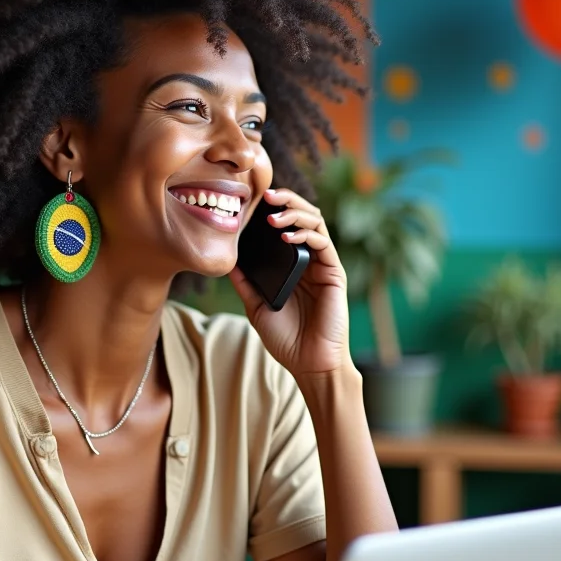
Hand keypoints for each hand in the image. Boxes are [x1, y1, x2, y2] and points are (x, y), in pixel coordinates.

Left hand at [228, 188, 352, 378]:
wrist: (309, 364)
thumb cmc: (286, 339)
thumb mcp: (256, 306)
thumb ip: (245, 282)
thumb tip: (226, 260)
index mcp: (292, 264)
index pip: (285, 226)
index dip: (272, 210)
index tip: (252, 201)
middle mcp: (309, 260)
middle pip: (302, 216)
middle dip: (286, 201)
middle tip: (266, 196)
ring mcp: (323, 265)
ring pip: (315, 222)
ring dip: (295, 213)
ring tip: (274, 215)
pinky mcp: (334, 273)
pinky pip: (323, 244)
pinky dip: (306, 234)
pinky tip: (288, 236)